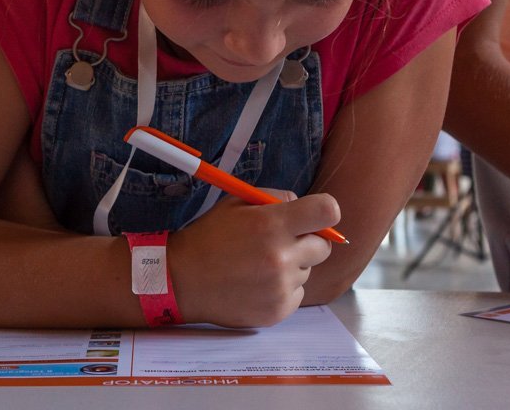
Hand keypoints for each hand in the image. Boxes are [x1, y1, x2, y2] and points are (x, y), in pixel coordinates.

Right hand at [167, 190, 339, 327]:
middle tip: (282, 242)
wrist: (182, 279)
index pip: (328, 212)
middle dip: (308, 241)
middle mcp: (282, 257)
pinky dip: (283, 289)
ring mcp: (281, 287)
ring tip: (259, 265)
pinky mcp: (278, 310)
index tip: (315, 217)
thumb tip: (305, 206)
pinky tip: (257, 283)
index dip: (324, 212)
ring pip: (307, 271)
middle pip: (324, 246)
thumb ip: (276, 198)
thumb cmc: (210, 237)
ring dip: (292, 266)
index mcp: (272, 224)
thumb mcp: (237, 202)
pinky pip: (297, 294)